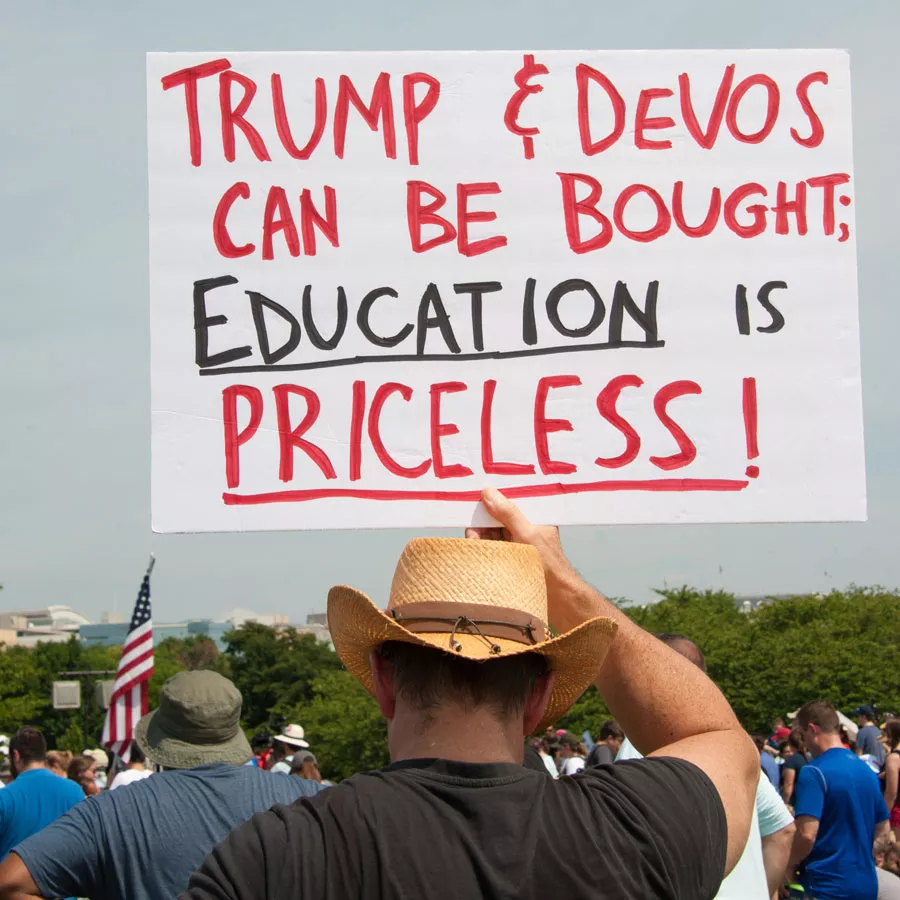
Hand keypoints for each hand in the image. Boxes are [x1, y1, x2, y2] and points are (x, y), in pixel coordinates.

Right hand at [466, 488, 599, 632]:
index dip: (490, 501)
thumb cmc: (550, 565)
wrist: (558, 599)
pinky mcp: (508, 559)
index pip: (507, 502)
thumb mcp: (528, 534)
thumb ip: (509, 514)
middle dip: (482, 524)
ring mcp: (515, 544)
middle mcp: (523, 528)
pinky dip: (483, 550)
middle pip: (494, 518)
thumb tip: (489, 493)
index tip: (474, 504)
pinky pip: (490, 549)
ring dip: (480, 538)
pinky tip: (478, 553)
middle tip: (474, 535)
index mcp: (533, 517)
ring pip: (489, 534)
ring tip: (476, 546)